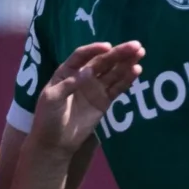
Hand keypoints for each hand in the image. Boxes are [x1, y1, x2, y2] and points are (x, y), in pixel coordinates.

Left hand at [28, 42, 144, 155]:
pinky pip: (117, 88)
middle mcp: (83, 76)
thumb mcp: (52, 98)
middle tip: (136, 46)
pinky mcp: (104, 101)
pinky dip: (127, 79)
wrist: (55, 142)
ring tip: (140, 53)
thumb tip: (89, 71)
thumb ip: (70, 84)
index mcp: (67, 71)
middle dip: (119, 53)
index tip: (108, 47)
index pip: (83, 56)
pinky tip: (136, 71)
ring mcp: (95, 88)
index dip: (95, 49)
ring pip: (113, 72)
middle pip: (102, 61)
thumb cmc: (48, 118)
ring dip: (126, 63)